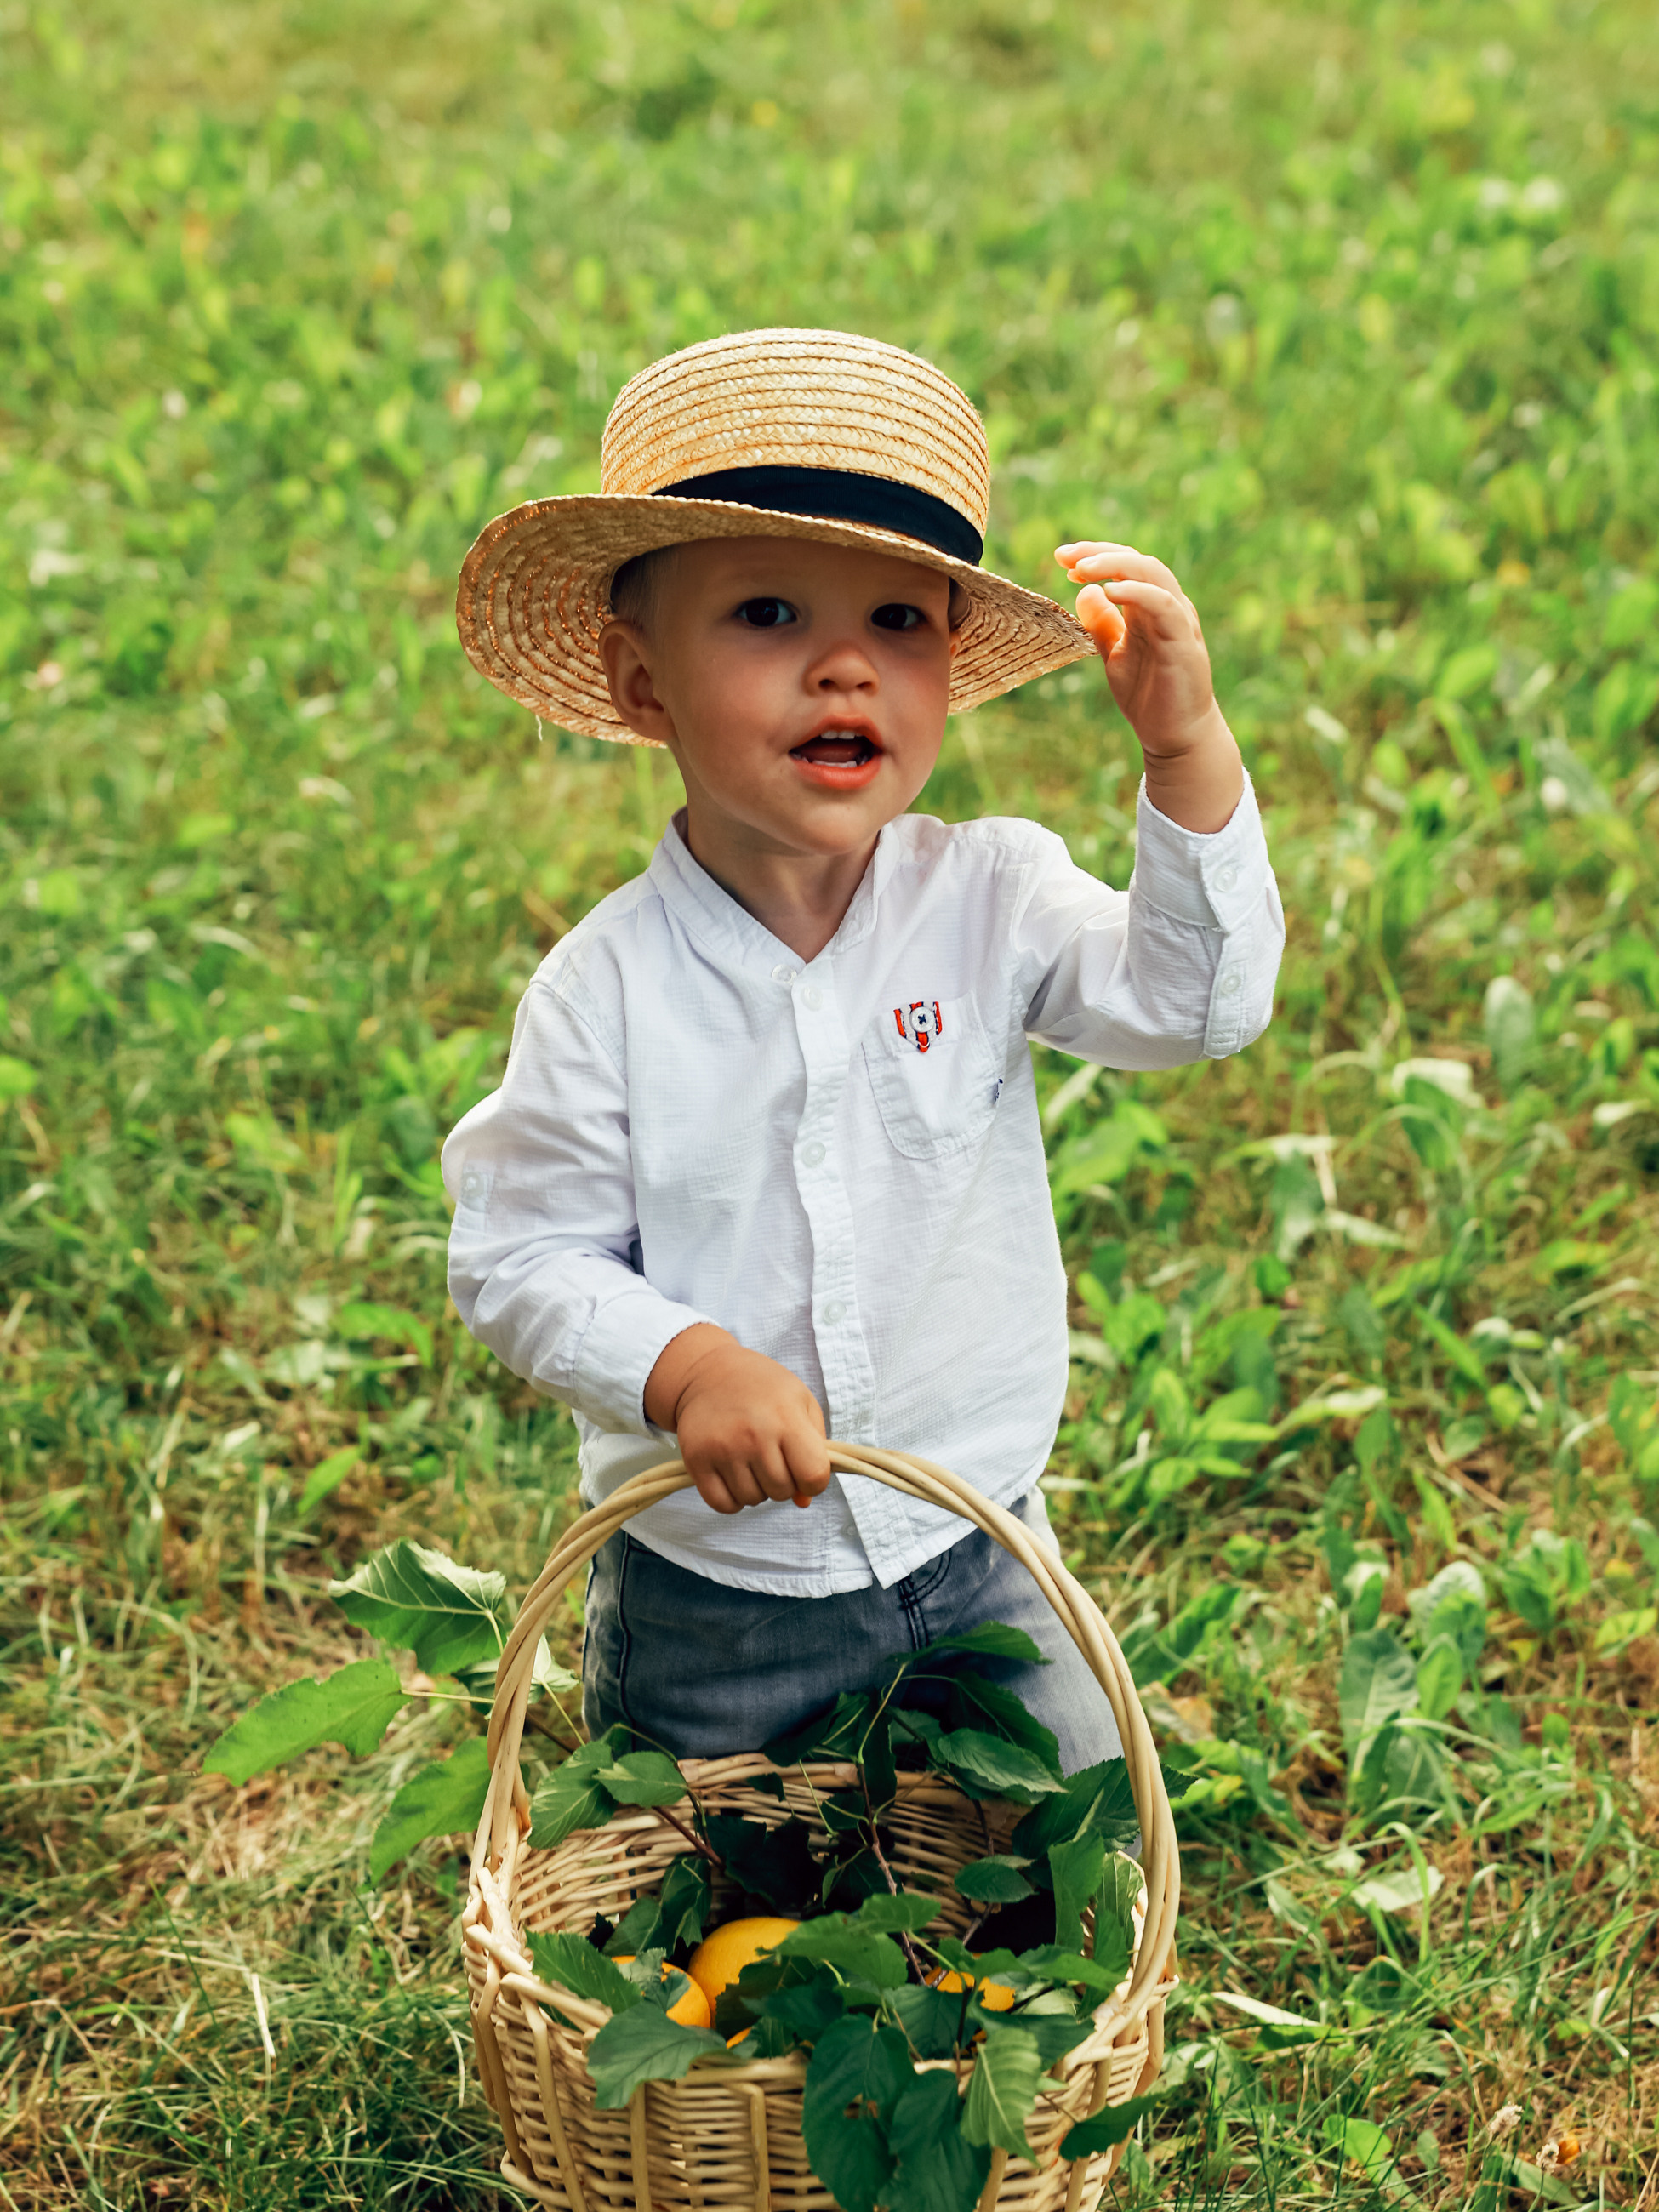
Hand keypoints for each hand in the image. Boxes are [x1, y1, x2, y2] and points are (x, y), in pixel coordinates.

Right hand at [643, 1324, 832, 1515]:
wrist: (708, 1372)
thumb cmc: (762, 1387)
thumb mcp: (801, 1402)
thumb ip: (815, 1450)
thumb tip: (805, 1500)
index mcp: (786, 1418)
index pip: (813, 1476)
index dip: (815, 1481)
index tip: (805, 1470)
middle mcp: (754, 1435)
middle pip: (782, 1492)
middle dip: (783, 1481)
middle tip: (773, 1457)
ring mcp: (723, 1449)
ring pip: (752, 1500)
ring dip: (756, 1488)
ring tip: (751, 1460)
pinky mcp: (697, 1460)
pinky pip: (723, 1504)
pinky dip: (732, 1498)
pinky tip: (734, 1474)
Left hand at [1055, 541, 1243, 833]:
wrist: (1174, 737)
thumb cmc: (1148, 696)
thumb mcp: (1114, 654)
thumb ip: (1102, 624)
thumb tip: (1084, 592)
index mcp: (1149, 607)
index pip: (1125, 565)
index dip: (1094, 554)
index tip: (1060, 557)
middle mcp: (1167, 606)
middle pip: (1137, 560)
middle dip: (1099, 553)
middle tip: (1065, 557)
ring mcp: (1179, 621)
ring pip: (1153, 574)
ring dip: (1116, 565)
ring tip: (1083, 569)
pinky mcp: (1184, 642)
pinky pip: (1164, 605)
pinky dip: (1138, 593)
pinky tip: (1110, 591)